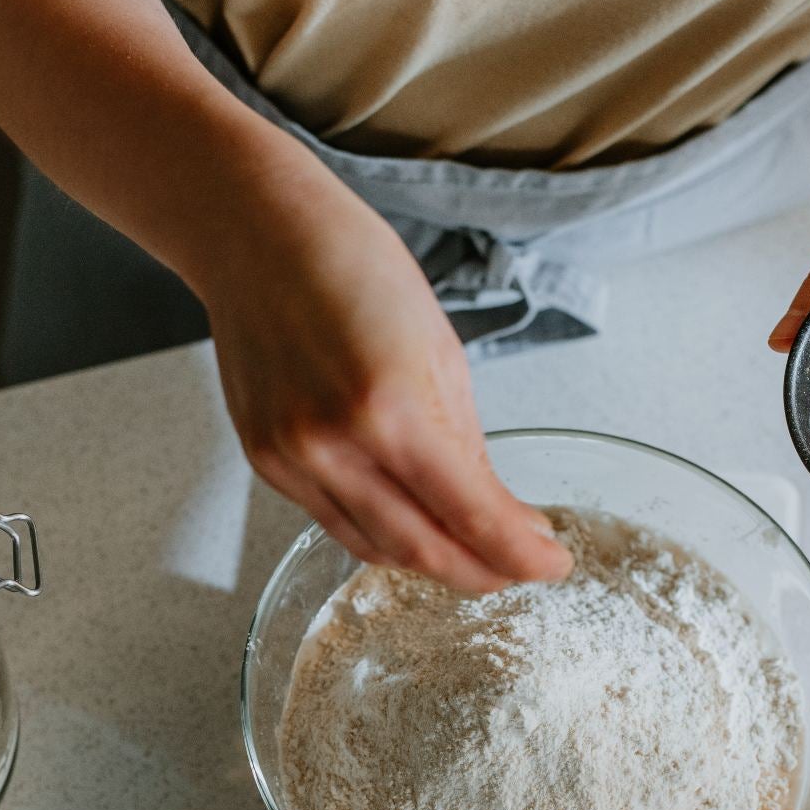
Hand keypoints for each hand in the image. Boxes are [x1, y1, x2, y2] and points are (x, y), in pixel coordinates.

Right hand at [199, 159, 570, 591]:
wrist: (257, 237)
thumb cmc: (354, 269)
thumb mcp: (440, 349)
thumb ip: (464, 441)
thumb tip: (494, 511)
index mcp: (393, 408)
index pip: (472, 515)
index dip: (519, 552)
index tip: (552, 565)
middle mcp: (334, 446)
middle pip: (423, 550)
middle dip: (481, 572)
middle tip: (518, 568)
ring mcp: (292, 460)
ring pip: (376, 548)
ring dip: (432, 560)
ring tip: (473, 552)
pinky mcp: (266, 463)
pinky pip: (335, 523)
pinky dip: (382, 535)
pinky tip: (413, 524)